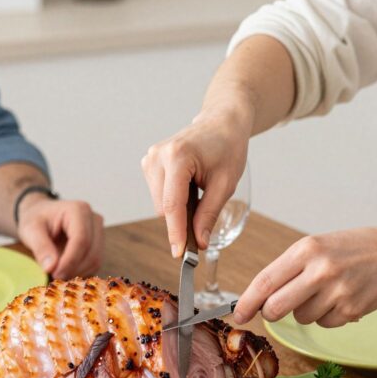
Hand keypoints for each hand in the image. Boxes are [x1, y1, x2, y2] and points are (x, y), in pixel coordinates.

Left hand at [16, 196, 103, 278]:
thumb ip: (41, 248)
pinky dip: (81, 272)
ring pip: (95, 261)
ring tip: (58, 274)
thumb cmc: (36, 220)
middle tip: (55, 278)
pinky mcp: (98, 245)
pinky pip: (94, 264)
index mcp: (79, 210)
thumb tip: (51, 268)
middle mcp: (94, 220)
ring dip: (77, 273)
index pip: (81, 240)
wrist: (41, 216)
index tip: (55, 274)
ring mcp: (99, 232)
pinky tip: (66, 271)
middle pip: (92, 252)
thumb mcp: (31, 231)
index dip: (70, 261)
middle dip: (74, 269)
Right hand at [141, 107, 250, 256]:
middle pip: (164, 208)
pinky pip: (159, 195)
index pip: (172, 205)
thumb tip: (200, 244)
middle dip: (181, 221)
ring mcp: (150, 158)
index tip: (180, 255)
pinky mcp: (149, 163)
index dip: (176, 233)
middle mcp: (157, 156)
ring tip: (199, 192)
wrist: (221, 123)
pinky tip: (189, 187)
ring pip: (160, 204)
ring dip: (178, 210)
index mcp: (178, 157)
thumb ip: (209, 215)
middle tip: (204, 223)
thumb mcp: (225, 184)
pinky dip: (173, 200)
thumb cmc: (228, 148)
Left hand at [233, 226, 376, 326]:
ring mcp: (337, 292)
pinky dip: (328, 316)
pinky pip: (324, 324)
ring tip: (327, 290)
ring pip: (301, 318)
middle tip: (277, 308)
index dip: (246, 302)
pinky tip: (342, 297)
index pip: (265, 281)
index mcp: (307, 249)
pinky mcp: (351, 310)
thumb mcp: (318, 246)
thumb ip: (289, 270)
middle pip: (276, 308)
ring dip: (307, 311)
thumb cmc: (352, 249)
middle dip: (271, 313)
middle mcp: (320, 270)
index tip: (237, 315)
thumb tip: (260, 300)